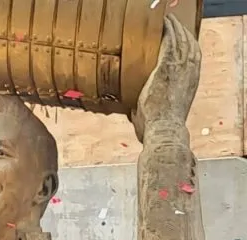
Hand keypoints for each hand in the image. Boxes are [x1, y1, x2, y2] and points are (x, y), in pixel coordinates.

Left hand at [131, 15, 200, 143]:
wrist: (164, 131)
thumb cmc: (158, 131)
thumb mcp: (156, 116)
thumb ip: (146, 110)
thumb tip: (132, 113)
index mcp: (190, 86)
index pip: (194, 60)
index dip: (190, 48)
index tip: (184, 41)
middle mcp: (189, 75)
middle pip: (190, 46)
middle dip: (183, 33)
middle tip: (175, 25)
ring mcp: (180, 69)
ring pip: (181, 40)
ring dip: (176, 27)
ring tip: (169, 20)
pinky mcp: (168, 66)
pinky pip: (171, 41)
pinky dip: (169, 30)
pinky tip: (164, 23)